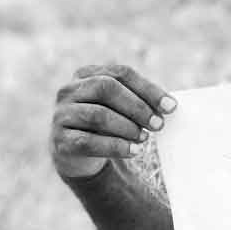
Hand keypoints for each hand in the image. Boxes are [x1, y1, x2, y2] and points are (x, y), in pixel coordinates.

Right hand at [51, 63, 175, 179]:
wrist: (79, 156)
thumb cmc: (108, 127)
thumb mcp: (122, 110)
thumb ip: (142, 103)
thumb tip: (170, 105)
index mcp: (87, 75)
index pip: (121, 74)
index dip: (148, 89)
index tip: (170, 107)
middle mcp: (69, 90)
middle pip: (106, 88)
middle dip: (137, 107)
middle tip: (158, 124)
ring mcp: (61, 114)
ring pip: (98, 115)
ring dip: (127, 127)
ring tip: (144, 138)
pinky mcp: (60, 140)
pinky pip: (88, 141)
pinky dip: (115, 146)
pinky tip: (134, 151)